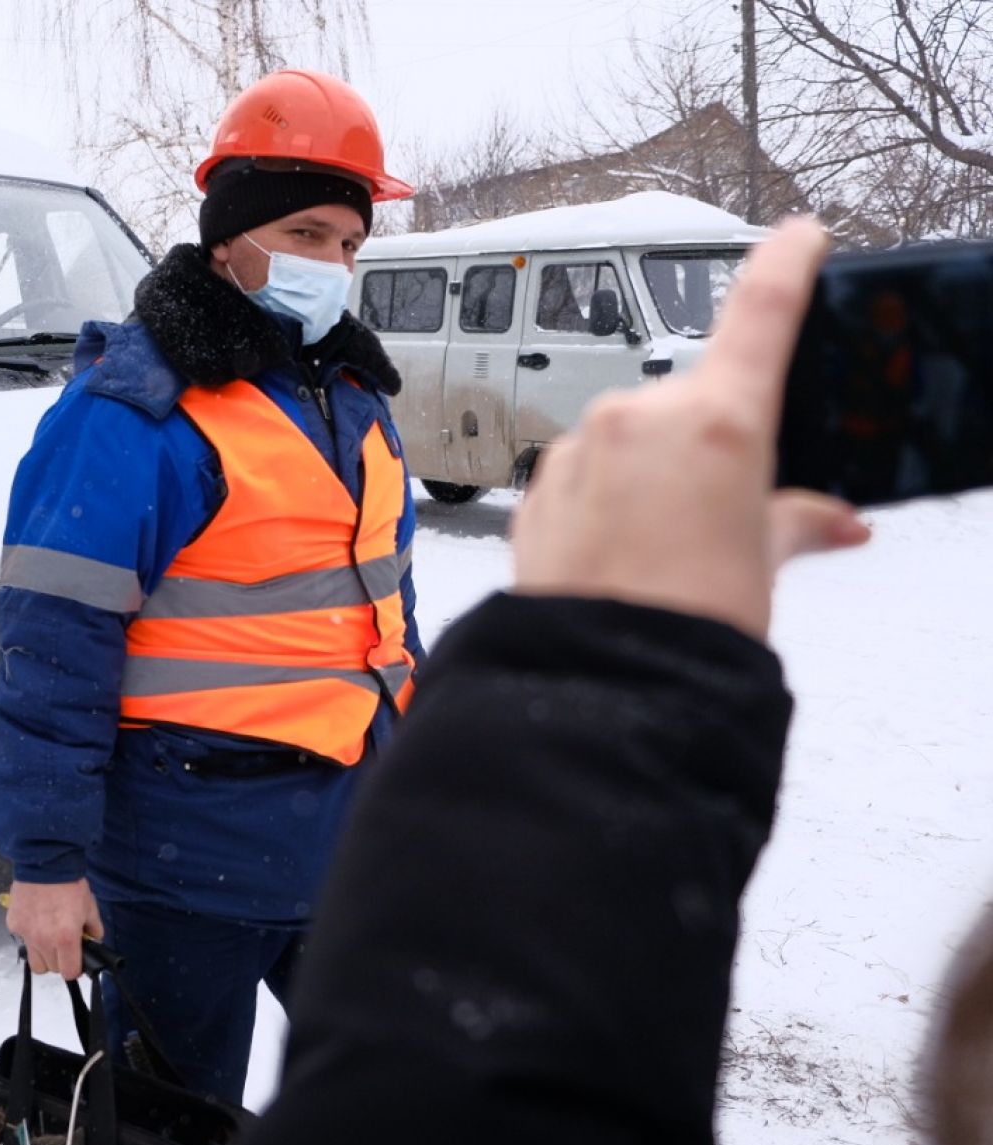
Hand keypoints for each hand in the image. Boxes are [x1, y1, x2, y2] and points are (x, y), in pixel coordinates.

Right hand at [5, 879, 103, 980]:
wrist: (45, 864)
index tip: (76, 960)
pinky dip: (30, 937)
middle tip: (63, 945)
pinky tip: (36, 921)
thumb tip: (94, 940)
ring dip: (43, 955)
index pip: (69, 973)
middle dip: (59, 960)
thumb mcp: (90, 907)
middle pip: (51, 969)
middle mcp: (44, 941)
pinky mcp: (14, 925)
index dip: (75, 968)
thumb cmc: (69, 884)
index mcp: (66, 939)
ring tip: (48, 938)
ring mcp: (26, 934)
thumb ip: (94, 928)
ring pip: (34, 962)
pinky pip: (22, 941)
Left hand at [512, 218, 870, 640]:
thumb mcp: (761, 562)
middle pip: (690, 402)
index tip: (798, 235)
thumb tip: (833, 520)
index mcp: (715, 418)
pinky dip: (607, 502)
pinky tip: (618, 556)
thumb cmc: (686, 623)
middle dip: (707, 444)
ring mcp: (580, 447)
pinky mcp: (539, 486)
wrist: (600, 681)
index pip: (762, 311)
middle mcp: (639, 415)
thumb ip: (793, 520)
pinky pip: (586, 476)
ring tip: (663, 551)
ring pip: (631, 442)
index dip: (786, 264)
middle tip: (720, 511)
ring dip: (651, 477)